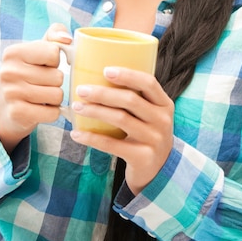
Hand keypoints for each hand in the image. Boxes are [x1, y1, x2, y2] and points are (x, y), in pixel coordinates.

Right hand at [0, 23, 70, 154]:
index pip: (54, 53)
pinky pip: (53, 113)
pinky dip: (52, 111)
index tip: (44, 65)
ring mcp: (11, 93)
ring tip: (42, 95)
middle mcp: (9, 72)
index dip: (55, 61)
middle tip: (42, 84)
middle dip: (56, 82)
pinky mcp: (17, 113)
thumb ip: (55, 34)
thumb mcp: (38, 50)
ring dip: (55, 97)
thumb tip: (67, 39)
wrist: (6, 107)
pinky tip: (41, 108)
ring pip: (57, 95)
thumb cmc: (29, 72)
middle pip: (58, 76)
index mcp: (14, 52)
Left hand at [70, 66, 173, 194]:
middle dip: (103, 93)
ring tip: (77, 107)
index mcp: (164, 104)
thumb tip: (99, 77)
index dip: (127, 75)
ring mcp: (154, 139)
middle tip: (81, 90)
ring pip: (120, 119)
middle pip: (130, 100)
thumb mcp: (150, 115)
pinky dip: (91, 138)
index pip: (148, 82)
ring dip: (95, 111)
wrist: (159, 170)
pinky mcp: (142, 158)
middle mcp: (163, 120)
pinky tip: (77, 133)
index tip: (105, 70)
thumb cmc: (147, 134)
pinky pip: (112, 145)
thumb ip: (136, 99)